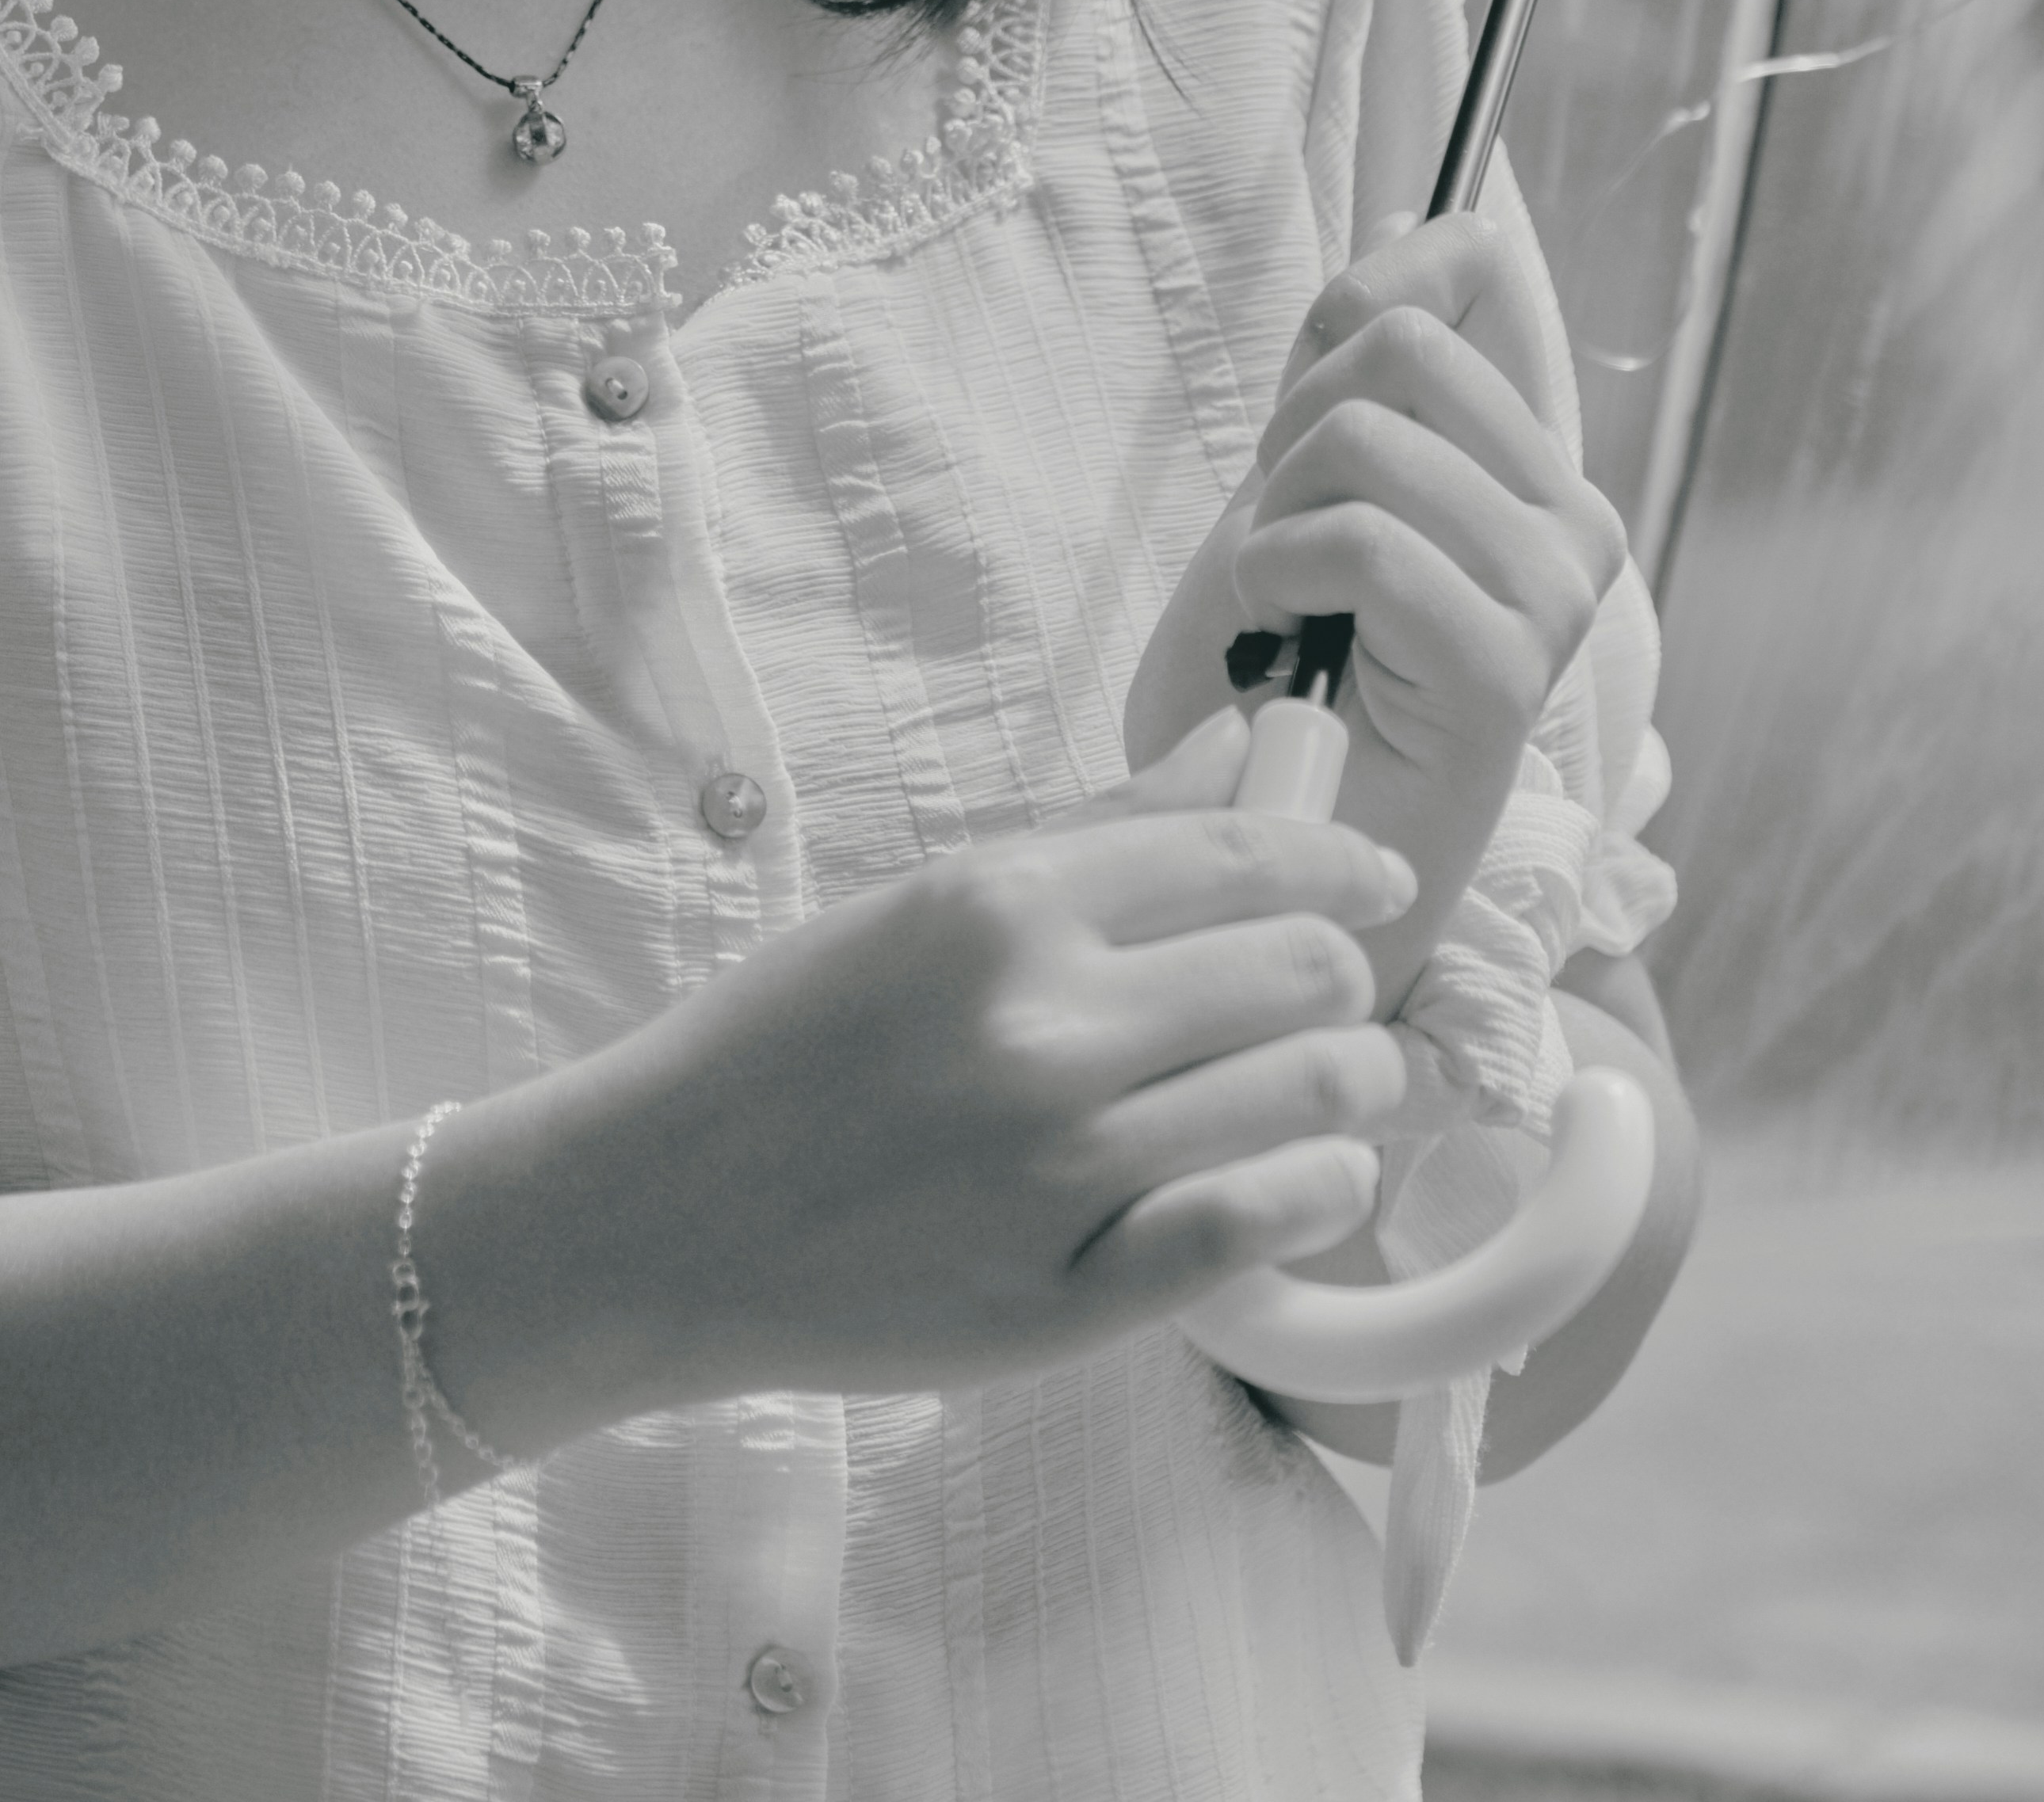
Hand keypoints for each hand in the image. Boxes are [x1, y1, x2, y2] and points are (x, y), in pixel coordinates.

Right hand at [543, 711, 1418, 1405]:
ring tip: (1344, 1088)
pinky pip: (1256, 1231)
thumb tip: (1244, 746)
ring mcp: (1063, 1169)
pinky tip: (1312, 1177)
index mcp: (1003, 905)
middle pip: (1303, 970)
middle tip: (1347, 994)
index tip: (1379, 876)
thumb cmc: (789, 1040)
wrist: (664, 1210)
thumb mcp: (928, 900)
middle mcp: (1044, 1024)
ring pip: (1308, 1099)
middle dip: (1353, 974)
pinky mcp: (1069, 1297)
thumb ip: (1102, 830)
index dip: (1343, 858)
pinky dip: (1316, 1193)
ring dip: (1357, 1086)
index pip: (1246, 851)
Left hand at [1124, 215, 1626, 1000]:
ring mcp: (1553, 594)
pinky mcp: (1505, 668)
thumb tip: (1446, 218)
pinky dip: (1285, 577)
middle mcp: (1574, 521)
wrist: (1269, 834)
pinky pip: (1363, 541)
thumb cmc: (1283, 665)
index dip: (1346, 319)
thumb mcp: (1305, 472)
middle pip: (1401, 344)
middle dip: (1294, 432)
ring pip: (1369, 438)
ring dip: (1280, 519)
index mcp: (1533, 466)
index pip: (1462, 274)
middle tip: (1289, 545)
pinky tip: (1289, 643)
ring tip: (1291, 606)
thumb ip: (1366, 357)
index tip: (1306, 429)